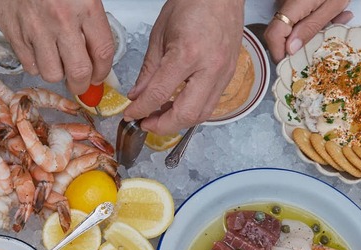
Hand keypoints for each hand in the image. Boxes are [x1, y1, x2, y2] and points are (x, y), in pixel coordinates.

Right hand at [0, 0, 114, 94]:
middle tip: (81, 82)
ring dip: (57, 73)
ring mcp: (36, 29)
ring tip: (58, 63)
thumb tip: (98, 53)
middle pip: (78, 72)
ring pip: (51, 73)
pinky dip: (36, 65)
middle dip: (82, 84)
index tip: (100, 75)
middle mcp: (62, 21)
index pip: (103, 52)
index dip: (103, 71)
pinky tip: (39, 52)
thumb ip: (92, 19)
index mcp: (85, 6)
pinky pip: (29, 65)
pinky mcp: (15, 34)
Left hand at [123, 0, 244, 134]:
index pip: (159, 94)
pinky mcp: (229, 76)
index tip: (131, 115)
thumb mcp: (159, 35)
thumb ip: (148, 70)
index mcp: (188, 54)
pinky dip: (192, 110)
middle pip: (186, 114)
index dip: (141, 110)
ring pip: (202, 114)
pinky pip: (210, 103)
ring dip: (178, 121)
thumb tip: (137, 95)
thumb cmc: (193, 4)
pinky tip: (176, 106)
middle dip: (162, 126)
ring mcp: (224, 73)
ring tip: (159, 117)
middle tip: (146, 124)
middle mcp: (210, 68)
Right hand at [265, 0, 353, 62]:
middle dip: (301, 42)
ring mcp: (289, 2)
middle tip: (326, 39)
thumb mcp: (332, 5)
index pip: (274, 35)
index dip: (278, 53)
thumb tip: (290, 50)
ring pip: (293, 26)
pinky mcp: (295, 2)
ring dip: (313, 29)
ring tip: (339, 19)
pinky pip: (299, 16)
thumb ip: (310, 28)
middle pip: (282, 33)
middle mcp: (285, 4)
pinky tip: (335, 14)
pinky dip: (315, 19)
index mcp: (293, 6)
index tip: (290, 63)